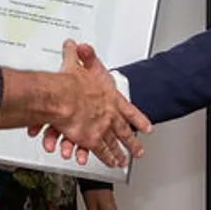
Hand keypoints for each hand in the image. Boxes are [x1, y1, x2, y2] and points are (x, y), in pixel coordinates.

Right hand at [42, 40, 150, 167]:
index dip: (138, 119)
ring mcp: (102, 129)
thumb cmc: (70, 82)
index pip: (129, 109)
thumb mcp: (77, 63)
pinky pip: (101, 152)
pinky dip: (107, 159)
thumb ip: (79, 54)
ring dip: (120, 153)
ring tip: (124, 161)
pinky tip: (110, 164)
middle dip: (132, 142)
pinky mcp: (91, 139)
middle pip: (125, 131)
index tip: (147, 127)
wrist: (63, 97)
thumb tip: (77, 46)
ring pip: (115, 144)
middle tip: (139, 151)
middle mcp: (110, 115)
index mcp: (110, 97)